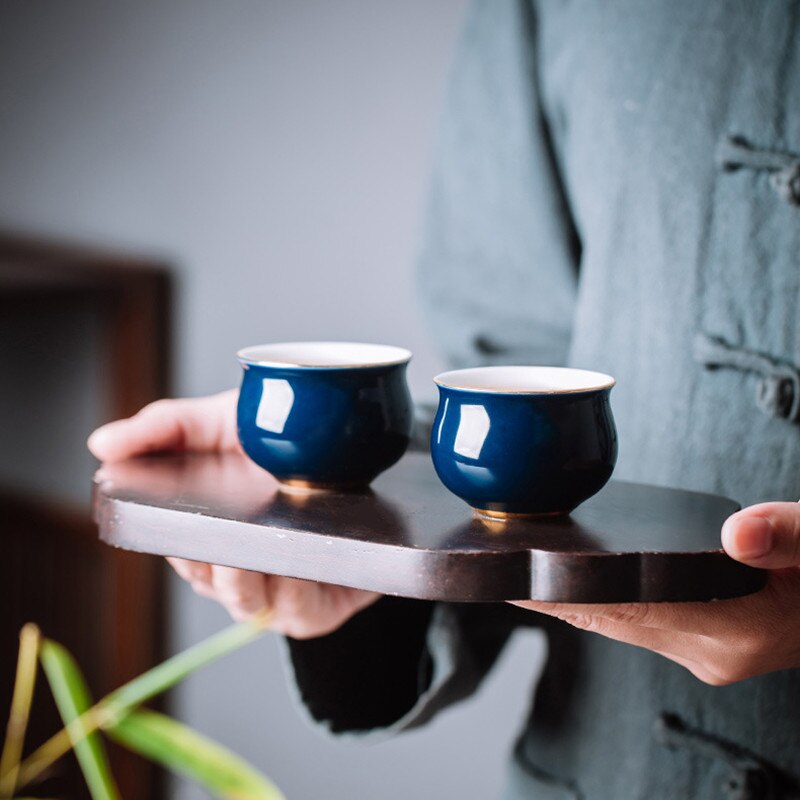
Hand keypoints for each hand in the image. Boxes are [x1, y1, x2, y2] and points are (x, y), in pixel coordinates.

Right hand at [88, 391, 380, 636]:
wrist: (368, 456)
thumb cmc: (286, 443)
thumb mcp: (224, 422)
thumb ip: (166, 427)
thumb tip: (101, 444)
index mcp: (206, 532)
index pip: (171, 545)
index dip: (165, 535)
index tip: (164, 513)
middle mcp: (235, 568)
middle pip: (205, 577)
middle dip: (204, 557)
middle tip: (210, 530)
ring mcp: (275, 593)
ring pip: (246, 599)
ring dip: (244, 576)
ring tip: (249, 548)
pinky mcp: (317, 609)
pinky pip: (299, 610)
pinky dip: (295, 589)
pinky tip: (298, 565)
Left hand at [511, 502, 799, 684]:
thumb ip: (787, 536)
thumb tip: (741, 534)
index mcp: (736, 630)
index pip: (627, 609)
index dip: (565, 594)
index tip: (510, 579)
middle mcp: (709, 652)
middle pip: (608, 621)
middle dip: (550, 597)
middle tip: (495, 565)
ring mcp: (704, 654)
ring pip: (617, 626)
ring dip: (572, 600)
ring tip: (520, 568)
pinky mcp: (701, 644)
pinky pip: (634, 623)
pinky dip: (602, 601)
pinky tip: (576, 578)